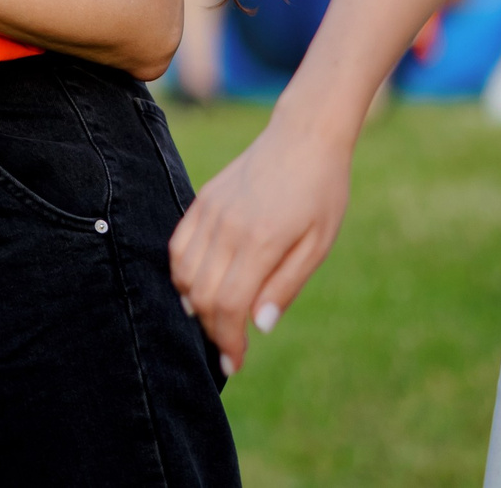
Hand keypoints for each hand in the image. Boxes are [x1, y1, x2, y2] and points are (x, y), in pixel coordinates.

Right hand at [167, 115, 354, 373]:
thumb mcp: (318, 243)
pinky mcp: (202, 200)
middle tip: (227, 349)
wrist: (304, 135)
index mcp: (260, 241)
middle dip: (212, 330)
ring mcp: (210, 212)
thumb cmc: (322, 192)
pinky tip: (199, 286)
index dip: (228, 342)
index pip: (229, 306)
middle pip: (202, 295)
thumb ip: (285, 285)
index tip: (233, 364)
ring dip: (194, 304)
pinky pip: (178, 246)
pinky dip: (181, 273)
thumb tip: (258, 325)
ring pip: (182, 272)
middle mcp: (227, 228)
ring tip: (216, 319)